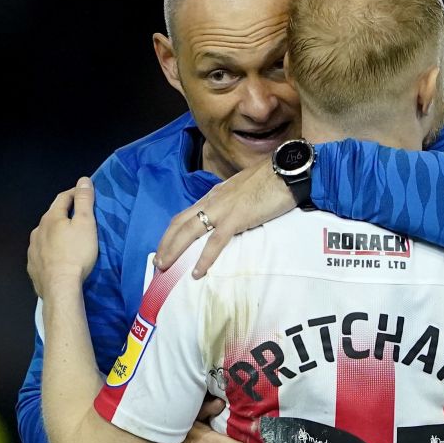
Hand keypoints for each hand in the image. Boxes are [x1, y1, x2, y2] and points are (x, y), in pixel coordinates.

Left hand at [28, 177, 97, 296]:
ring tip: (67, 239)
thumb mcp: (86, 224)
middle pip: (52, 216)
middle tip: (78, 218)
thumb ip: (84, 201)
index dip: (75, 193)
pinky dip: (49, 251)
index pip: (63, 198)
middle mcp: (38, 230)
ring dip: (55, 233)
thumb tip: (83, 180)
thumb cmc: (76, 253)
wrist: (60, 287)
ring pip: (45, 235)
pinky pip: (42, 253)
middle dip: (64, 214)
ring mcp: (32, 249)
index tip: (85, 193)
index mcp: (51, 217)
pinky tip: (56, 258)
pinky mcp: (33, 266)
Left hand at [153, 159, 301, 276]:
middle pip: (180, 223)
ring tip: (165, 267)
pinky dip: (204, 259)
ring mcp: (223, 209)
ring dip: (174, 250)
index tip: (165, 248)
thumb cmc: (270, 181)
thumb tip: (229, 218)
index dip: (172, 233)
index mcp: (214, 195)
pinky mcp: (236, 218)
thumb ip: (231, 203)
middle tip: (157, 263)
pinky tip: (197, 272)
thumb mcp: (243, 192)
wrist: (286, 170)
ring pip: (189, 231)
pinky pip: (215, 242)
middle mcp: (212, 201)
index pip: (185, 215)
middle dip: (165, 244)